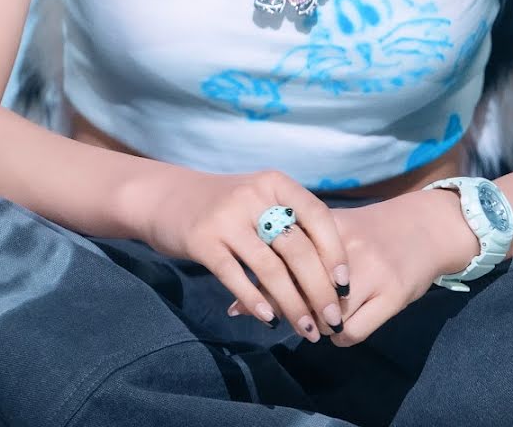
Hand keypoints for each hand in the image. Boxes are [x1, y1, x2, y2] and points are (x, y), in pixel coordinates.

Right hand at [137, 166, 350, 343]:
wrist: (167, 197)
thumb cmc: (226, 205)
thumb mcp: (260, 200)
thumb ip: (290, 223)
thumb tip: (330, 271)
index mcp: (275, 183)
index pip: (317, 216)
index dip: (334, 251)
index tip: (345, 285)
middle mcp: (253, 196)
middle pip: (296, 247)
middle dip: (319, 288)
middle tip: (332, 319)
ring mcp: (226, 218)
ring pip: (270, 268)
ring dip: (292, 304)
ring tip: (307, 330)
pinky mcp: (202, 241)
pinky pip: (235, 277)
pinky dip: (256, 301)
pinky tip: (269, 320)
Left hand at [227, 188, 475, 345]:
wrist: (424, 227)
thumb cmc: (368, 232)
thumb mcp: (330, 233)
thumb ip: (289, 258)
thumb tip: (235, 304)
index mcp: (325, 226)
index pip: (282, 261)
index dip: (263, 288)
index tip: (245, 304)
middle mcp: (345, 246)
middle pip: (301, 292)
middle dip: (290, 310)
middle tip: (288, 315)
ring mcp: (371, 270)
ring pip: (325, 317)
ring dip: (316, 326)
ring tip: (319, 319)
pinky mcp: (392, 294)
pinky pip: (351, 333)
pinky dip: (341, 338)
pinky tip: (342, 328)